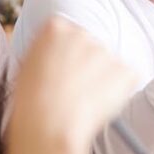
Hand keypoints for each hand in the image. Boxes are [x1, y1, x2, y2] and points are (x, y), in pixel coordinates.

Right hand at [8, 18, 137, 153]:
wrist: (49, 126)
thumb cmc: (31, 104)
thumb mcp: (27, 66)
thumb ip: (46, 53)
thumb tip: (59, 56)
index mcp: (55, 27)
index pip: (67, 32)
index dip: (66, 55)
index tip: (63, 72)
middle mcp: (82, 33)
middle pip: (90, 46)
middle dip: (88, 64)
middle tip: (76, 90)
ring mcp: (106, 51)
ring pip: (109, 64)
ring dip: (103, 78)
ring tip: (85, 101)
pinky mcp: (125, 70)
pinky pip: (127, 78)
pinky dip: (120, 91)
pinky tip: (99, 105)